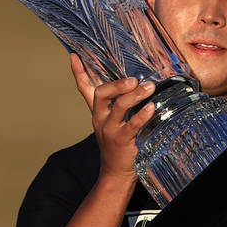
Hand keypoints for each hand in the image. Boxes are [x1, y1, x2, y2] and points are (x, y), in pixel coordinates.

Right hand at [70, 54, 155, 180]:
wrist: (116, 171)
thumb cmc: (119, 141)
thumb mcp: (114, 120)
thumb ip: (119, 103)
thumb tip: (134, 82)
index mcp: (97, 111)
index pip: (84, 89)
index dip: (78, 73)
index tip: (74, 56)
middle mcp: (100, 118)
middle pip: (101, 94)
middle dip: (116, 85)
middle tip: (133, 79)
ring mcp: (110, 129)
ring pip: (119, 107)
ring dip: (135, 95)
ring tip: (149, 88)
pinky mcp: (121, 140)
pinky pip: (132, 125)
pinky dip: (142, 115)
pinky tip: (152, 107)